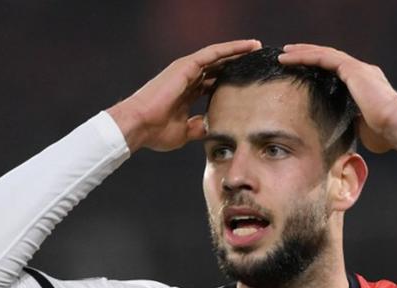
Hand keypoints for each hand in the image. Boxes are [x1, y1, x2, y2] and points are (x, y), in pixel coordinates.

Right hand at [108, 39, 261, 152]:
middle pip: (218, 67)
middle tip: (258, 61)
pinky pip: (214, 53)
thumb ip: (198, 127)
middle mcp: (187, 78)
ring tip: (258, 47)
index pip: (213, 84)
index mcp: (187, 94)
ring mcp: (186, 70)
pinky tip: (248, 46)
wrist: (139, 125)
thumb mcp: (184, 132)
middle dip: (237, 64)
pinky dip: (231, 48)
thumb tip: (212, 128)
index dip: (230, 82)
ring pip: (218, 56)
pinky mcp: (186, 65)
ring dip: (238, 51)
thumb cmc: (155, 132)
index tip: (249, 84)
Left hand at [278, 44, 396, 165]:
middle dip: (308, 55)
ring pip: (324, 54)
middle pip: (329, 58)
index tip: (303, 71)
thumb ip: (353, 124)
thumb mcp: (363, 128)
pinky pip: (322, 58)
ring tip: (284, 53)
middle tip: (289, 54)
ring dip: (302, 52)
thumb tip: (345, 133)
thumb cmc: (385, 133)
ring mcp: (358, 69)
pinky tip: (289, 57)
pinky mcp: (352, 70)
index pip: (337, 71)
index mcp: (365, 84)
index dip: (319, 68)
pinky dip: (304, 56)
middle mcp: (362, 72)